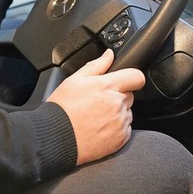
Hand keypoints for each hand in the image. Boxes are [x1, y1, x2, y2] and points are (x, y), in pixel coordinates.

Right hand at [47, 49, 144, 165]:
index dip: (131, 77)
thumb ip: (96, 65)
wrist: (56, 138)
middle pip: (129, 95)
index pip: (136, 77)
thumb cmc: (62, 110)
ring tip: (96, 117)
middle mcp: (117, 104)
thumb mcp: (74, 80)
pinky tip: (99, 129)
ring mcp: (120, 122)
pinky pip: (125, 129)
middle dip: (118, 96)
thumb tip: (109, 55)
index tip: (125, 81)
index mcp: (108, 86)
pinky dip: (116, 129)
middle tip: (98, 102)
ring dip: (117, 113)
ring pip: (127, 112)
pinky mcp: (121, 138)